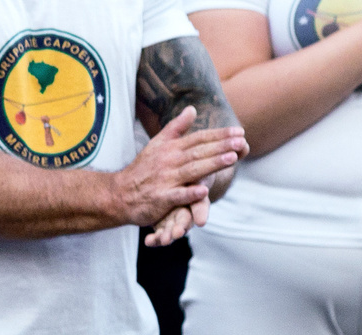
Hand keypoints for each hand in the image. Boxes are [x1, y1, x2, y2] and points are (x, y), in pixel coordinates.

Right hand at [109, 109, 244, 235]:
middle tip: (241, 141)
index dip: (219, 135)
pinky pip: (178, 195)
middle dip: (221, 146)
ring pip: (192, 170)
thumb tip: (192, 109)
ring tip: (232, 158)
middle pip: (199, 152)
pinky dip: (190, 193)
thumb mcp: (158, 144)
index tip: (240, 131)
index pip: (199, 139)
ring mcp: (165, 179)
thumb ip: (176, 128)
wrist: (120, 193)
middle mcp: (169, 161)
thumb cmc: (144, 169)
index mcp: (171, 148)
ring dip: (212, 164)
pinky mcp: (161, 198)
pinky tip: (205, 191)